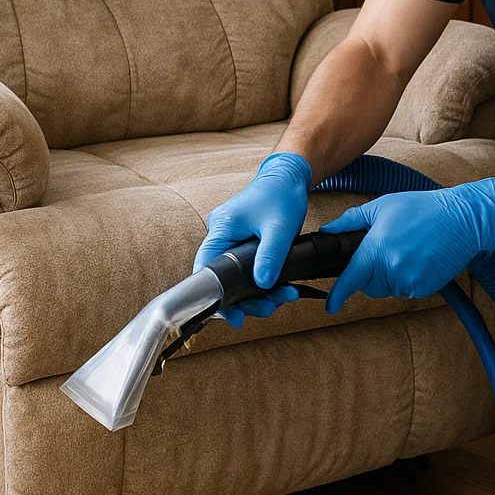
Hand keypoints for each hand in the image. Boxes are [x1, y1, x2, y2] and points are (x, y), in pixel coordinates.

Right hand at [192, 152, 311, 326]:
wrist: (288, 178)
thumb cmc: (281, 195)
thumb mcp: (279, 228)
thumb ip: (269, 256)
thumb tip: (262, 285)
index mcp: (221, 229)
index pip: (206, 269)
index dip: (216, 297)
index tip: (233, 317)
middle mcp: (221, 235)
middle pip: (223, 279)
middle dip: (246, 299)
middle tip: (269, 309)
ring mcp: (231, 240)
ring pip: (237, 277)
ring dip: (258, 293)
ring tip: (284, 298)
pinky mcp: (242, 244)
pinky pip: (245, 269)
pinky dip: (262, 281)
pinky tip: (281, 289)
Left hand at [318, 178, 494, 314]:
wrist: (460, 219)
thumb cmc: (420, 208)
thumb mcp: (381, 206)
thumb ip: (350, 221)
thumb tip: (327, 231)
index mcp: (376, 249)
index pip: (351, 279)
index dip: (338, 295)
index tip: (330, 306)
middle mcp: (391, 269)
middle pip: (368, 287)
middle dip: (369, 274)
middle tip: (384, 251)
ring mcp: (409, 281)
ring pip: (388, 289)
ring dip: (389, 276)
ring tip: (405, 249)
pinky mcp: (424, 289)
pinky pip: (406, 290)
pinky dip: (407, 279)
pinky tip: (418, 258)